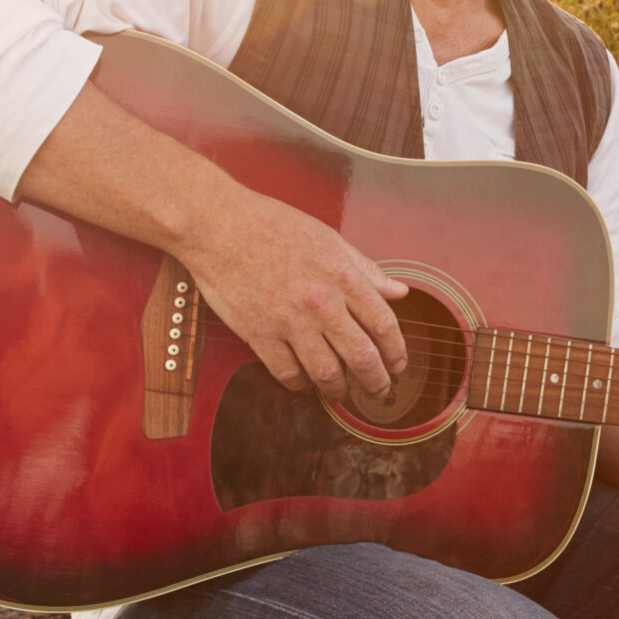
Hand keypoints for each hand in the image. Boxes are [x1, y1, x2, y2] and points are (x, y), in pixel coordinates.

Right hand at [180, 189, 407, 402]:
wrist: (219, 226)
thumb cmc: (272, 226)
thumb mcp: (329, 239)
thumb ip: (366, 270)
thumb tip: (399, 292)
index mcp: (342, 277)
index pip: (384, 325)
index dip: (396, 352)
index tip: (398, 364)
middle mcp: (320, 303)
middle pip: (362, 358)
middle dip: (377, 382)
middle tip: (380, 391)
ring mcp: (289, 322)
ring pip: (326, 373)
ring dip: (339, 390)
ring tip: (342, 392)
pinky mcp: (258, 334)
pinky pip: (287, 373)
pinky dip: (300, 384)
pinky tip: (304, 381)